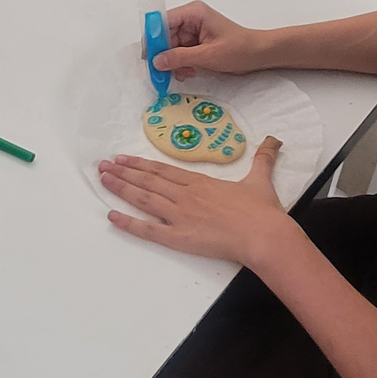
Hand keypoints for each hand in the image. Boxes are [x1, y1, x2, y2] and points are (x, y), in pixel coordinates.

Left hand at [99, 137, 293, 264]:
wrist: (263, 235)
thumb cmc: (261, 210)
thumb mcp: (260, 178)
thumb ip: (263, 157)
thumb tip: (274, 140)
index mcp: (200, 182)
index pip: (163, 170)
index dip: (141, 164)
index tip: (123, 158)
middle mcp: (185, 196)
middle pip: (148, 182)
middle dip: (124, 173)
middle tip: (102, 165)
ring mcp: (180, 216)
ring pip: (145, 199)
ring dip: (122, 189)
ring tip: (103, 180)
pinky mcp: (179, 238)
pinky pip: (148, 230)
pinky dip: (128, 223)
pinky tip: (111, 216)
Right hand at [153, 1, 267, 80]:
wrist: (259, 55)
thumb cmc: (238, 49)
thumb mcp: (207, 56)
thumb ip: (180, 57)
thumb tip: (156, 61)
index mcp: (193, 13)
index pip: (163, 21)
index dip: (153, 38)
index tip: (148, 56)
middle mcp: (191, 18)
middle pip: (165, 35)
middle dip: (164, 54)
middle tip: (162, 73)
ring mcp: (194, 30)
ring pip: (172, 46)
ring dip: (174, 62)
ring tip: (183, 73)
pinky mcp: (197, 41)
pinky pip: (181, 52)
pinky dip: (182, 63)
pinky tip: (189, 72)